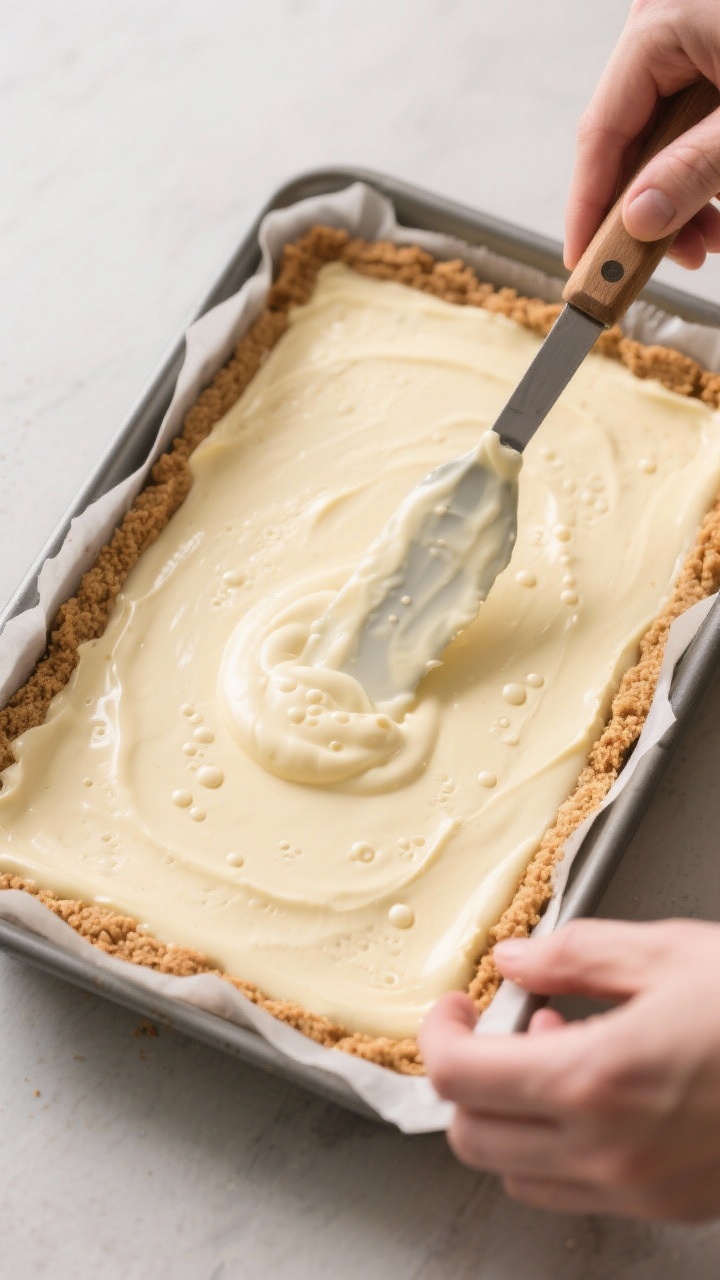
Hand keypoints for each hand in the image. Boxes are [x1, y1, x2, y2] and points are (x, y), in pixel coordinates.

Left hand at [420, 918, 719, 1221]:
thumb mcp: (668, 953)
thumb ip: (576, 955)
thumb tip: (518, 958)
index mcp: (597, 1077)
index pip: (460, 1078)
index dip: (438, 1036)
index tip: (455, 1009)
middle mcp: (609, 1149)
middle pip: (473, 1136)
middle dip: (467, 1079)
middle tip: (497, 1029)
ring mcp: (640, 1189)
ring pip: (518, 1173)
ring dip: (511, 1116)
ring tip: (554, 1054)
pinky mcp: (670, 1205)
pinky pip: (576, 1191)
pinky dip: (558, 1146)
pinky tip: (597, 1091)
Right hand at [565, 0, 719, 270]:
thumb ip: (693, 169)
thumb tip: (639, 218)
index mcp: (660, 26)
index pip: (600, 133)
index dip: (588, 208)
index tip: (583, 263)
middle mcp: (665, 27)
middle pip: (628, 140)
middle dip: (646, 210)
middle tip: (659, 263)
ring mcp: (688, 39)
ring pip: (659, 137)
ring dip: (678, 195)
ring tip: (705, 238)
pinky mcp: (708, 54)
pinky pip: (687, 121)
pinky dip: (698, 166)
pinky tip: (713, 204)